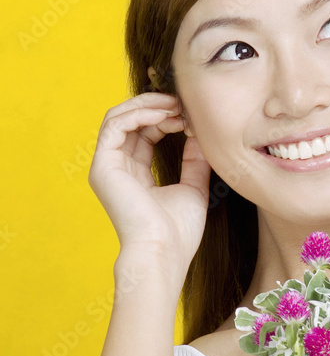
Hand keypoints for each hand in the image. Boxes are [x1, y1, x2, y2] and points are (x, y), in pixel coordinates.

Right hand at [88, 92, 210, 272]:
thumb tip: (201, 134)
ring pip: (119, 117)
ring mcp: (107, 166)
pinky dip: (139, 113)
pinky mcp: (102, 166)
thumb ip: (195, 161)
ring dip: (148, 105)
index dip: (167, 118)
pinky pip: (115, 125)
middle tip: (183, 103)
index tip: (192, 116)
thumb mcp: (193, 187)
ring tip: (175, 106)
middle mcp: (117, 168)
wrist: (164, 252)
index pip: (145, 133)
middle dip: (158, 106)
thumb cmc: (179, 231)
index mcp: (136, 175)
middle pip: (130, 121)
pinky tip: (165, 115)